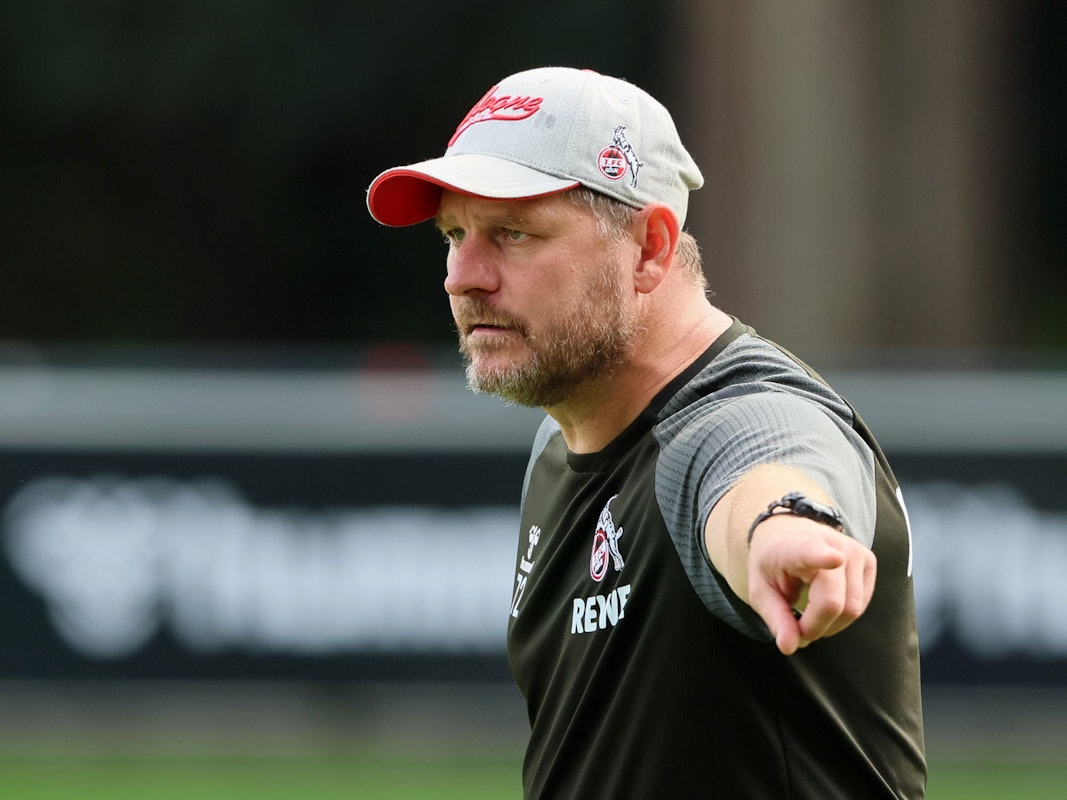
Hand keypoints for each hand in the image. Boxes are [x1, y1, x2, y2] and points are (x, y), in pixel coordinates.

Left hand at [746, 515, 876, 654]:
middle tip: (795, 626)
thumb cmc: (773, 564)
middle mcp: (832, 544)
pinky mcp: (869, 561)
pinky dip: (841, 616)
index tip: (834, 558)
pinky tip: (824, 603)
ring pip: (852, 609)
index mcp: (797, 547)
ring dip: (829, 624)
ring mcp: (855, 552)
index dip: (824, 558)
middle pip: (834, 603)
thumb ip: (776, 618)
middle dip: (814, 627)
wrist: (787, 534)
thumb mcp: (761, 591)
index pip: (812, 552)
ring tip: (808, 613)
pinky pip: (860, 607)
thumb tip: (790, 647)